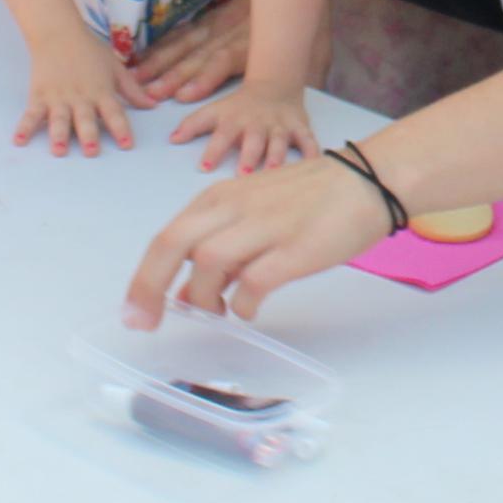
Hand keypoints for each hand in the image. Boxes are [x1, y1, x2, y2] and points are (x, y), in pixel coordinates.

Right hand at [16, 31, 138, 156]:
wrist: (59, 32)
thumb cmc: (90, 50)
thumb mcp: (115, 67)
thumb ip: (132, 89)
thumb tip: (153, 105)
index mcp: (101, 91)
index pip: (114, 113)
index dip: (121, 129)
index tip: (127, 145)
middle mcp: (80, 97)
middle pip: (85, 118)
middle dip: (88, 135)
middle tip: (91, 152)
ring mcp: (58, 97)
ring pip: (59, 119)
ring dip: (59, 135)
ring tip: (59, 151)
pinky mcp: (39, 96)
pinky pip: (31, 114)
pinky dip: (24, 127)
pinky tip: (19, 141)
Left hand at [125, 0, 252, 103]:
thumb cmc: (277, 7)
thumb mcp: (249, 14)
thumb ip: (231, 28)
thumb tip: (208, 44)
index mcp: (218, 20)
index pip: (181, 36)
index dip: (156, 50)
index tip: (132, 64)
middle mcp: (218, 28)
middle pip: (180, 47)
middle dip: (154, 65)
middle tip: (128, 83)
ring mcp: (232, 37)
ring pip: (194, 58)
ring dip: (170, 76)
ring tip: (149, 93)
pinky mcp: (247, 49)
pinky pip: (221, 65)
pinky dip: (202, 80)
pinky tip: (184, 95)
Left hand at [126, 148, 393, 323]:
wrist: (368, 179)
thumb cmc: (311, 197)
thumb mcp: (253, 208)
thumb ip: (223, 241)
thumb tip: (193, 286)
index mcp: (220, 199)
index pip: (166, 237)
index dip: (143, 277)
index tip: (135, 312)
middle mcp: (234, 207)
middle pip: (173, 244)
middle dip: (149, 287)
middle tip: (144, 323)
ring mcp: (264, 226)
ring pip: (208, 263)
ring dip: (202, 296)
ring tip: (215, 311)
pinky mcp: (294, 248)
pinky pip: (253, 282)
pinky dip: (242, 303)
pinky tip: (249, 309)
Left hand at [175, 82, 316, 173]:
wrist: (275, 85)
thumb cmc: (240, 106)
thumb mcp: (214, 110)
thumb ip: (193, 124)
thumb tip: (171, 139)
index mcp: (235, 120)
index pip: (221, 135)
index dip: (213, 150)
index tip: (204, 167)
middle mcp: (258, 124)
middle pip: (253, 140)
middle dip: (250, 156)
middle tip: (244, 173)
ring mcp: (280, 126)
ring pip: (279, 141)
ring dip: (277, 156)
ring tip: (274, 172)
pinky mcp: (300, 128)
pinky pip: (308, 140)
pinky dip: (312, 152)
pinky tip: (314, 164)